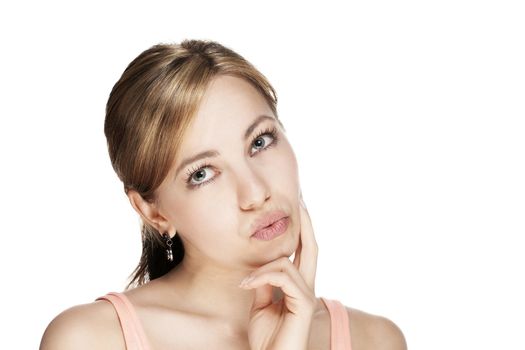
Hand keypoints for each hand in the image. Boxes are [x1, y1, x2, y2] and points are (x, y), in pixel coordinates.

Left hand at [239, 194, 318, 349]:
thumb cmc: (266, 339)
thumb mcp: (260, 305)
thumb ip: (264, 283)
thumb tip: (259, 267)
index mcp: (297, 287)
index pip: (303, 251)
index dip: (302, 229)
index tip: (297, 207)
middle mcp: (307, 288)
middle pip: (312, 247)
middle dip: (307, 222)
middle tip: (300, 198)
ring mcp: (307, 297)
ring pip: (288, 264)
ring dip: (262, 269)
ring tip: (246, 283)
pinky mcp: (304, 306)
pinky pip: (283, 277)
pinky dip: (262, 277)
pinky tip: (247, 286)